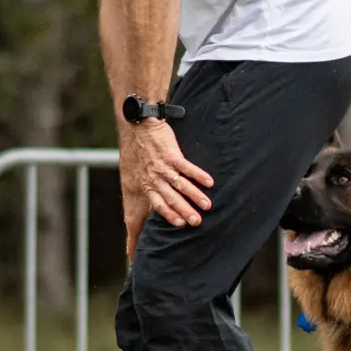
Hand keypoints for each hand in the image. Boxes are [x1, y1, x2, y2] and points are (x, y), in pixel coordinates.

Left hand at [120, 120, 213, 258]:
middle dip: (184, 211)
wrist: (141, 126)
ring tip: (207, 205)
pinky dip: (198, 175)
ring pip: (180, 184)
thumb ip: (150, 186)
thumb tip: (161, 200)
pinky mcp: (172, 154)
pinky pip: (186, 167)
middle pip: (171, 197)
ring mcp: (164, 166)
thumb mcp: (140, 172)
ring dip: (194, 196)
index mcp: (148, 184)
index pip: (159, 204)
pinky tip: (209, 182)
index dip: (169, 215)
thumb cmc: (142, 150)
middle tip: (197, 222)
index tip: (181, 224)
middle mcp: (155, 178)